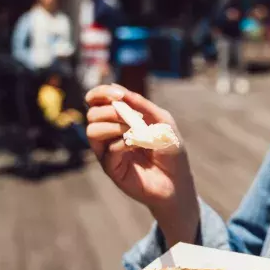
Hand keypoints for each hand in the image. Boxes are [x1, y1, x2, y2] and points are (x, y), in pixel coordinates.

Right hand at [86, 84, 198, 246]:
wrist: (177, 179)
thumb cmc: (170, 148)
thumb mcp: (162, 120)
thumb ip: (142, 105)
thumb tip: (119, 90)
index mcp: (119, 118)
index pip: (97, 101)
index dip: (100, 93)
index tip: (117, 94)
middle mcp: (109, 133)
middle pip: (92, 114)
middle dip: (111, 111)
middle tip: (132, 118)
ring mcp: (108, 151)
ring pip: (92, 131)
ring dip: (114, 126)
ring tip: (134, 132)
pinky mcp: (111, 168)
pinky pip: (107, 150)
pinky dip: (122, 143)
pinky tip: (136, 146)